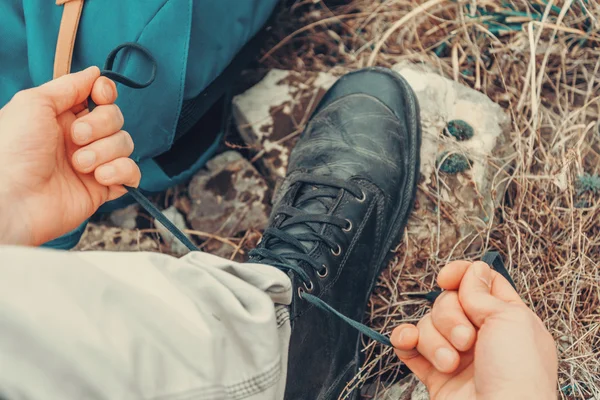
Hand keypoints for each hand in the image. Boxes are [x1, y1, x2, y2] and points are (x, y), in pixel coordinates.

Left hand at [0, 67, 140, 245]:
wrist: (12, 199)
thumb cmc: (12, 150)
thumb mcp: (33, 103)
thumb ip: (68, 85)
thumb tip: (95, 72)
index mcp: (61, 116)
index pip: (99, 97)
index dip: (105, 93)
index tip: (100, 95)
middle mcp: (79, 138)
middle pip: (115, 118)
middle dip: (101, 125)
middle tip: (76, 138)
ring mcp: (93, 163)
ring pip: (125, 143)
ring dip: (104, 152)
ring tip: (79, 165)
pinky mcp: (104, 188)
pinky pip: (131, 172)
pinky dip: (121, 171)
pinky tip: (100, 177)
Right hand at [392, 261, 557, 399]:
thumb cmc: (519, 376)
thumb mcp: (511, 319)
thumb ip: (482, 292)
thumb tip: (472, 271)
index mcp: (508, 319)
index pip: (480, 282)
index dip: (461, 275)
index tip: (447, 278)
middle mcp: (483, 335)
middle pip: (448, 302)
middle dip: (450, 317)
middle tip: (466, 340)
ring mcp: (457, 354)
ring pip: (428, 323)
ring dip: (435, 340)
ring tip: (451, 363)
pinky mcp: (434, 373)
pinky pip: (409, 345)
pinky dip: (405, 340)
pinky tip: (409, 342)